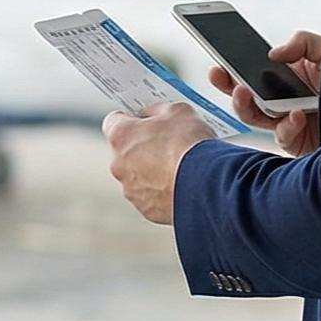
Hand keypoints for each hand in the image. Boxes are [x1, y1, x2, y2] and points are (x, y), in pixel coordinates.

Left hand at [102, 101, 214, 223]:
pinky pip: (151, 197)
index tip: (145, 120)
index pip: (113, 121)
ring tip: (180, 167)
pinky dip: (163, 191)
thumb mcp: (178, 111)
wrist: (206, 183)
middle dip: (143, 148)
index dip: (131, 119)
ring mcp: (131, 190)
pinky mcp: (146, 209)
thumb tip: (154, 115)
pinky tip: (183, 184)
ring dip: (152, 172)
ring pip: (138, 177)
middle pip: (125, 152)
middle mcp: (118, 164)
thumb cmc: (190, 144)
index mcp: (121, 136)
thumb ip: (159, 110)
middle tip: (169, 144)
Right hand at [206, 29, 320, 158]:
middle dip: (229, 86)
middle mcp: (283, 102)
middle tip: (221, 75)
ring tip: (246, 92)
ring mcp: (288, 124)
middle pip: (246, 97)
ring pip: (256, 118)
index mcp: (286, 80)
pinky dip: (288, 125)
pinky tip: (296, 115)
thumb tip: (274, 53)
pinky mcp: (298, 144)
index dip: (230, 70)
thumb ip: (302, 42)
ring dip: (247, 106)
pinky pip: (283, 137)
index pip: (251, 74)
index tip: (217, 61)